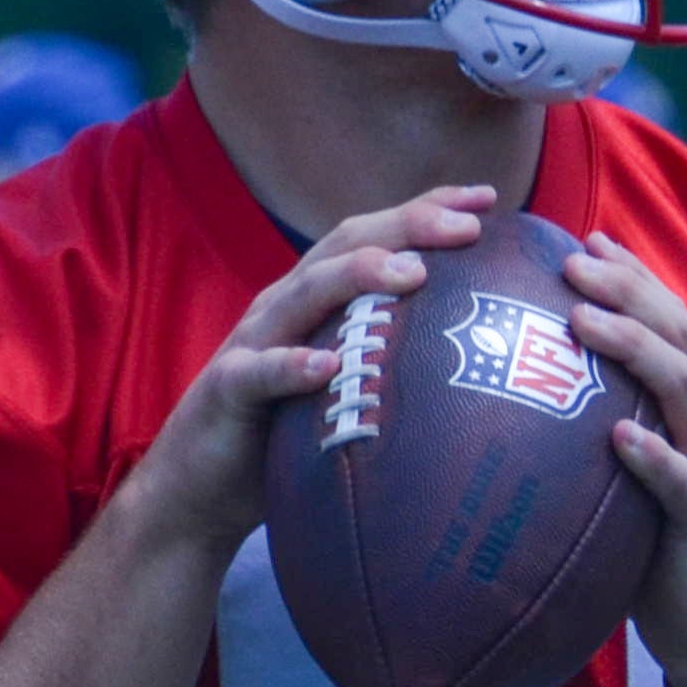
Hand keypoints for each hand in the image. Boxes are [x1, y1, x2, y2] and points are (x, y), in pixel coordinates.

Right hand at [109, 190, 494, 571]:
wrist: (199, 488)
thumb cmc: (287, 436)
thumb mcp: (348, 388)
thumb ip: (395, 363)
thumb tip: (486, 368)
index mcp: (318, 300)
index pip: (375, 237)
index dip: (426, 210)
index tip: (487, 199)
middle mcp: (286, 306)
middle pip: (346, 246)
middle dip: (407, 226)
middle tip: (467, 226)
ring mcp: (253, 343)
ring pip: (305, 294)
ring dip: (357, 278)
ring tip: (412, 273)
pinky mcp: (227, 390)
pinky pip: (259, 373)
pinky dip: (290, 365)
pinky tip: (325, 366)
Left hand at [559, 232, 686, 686]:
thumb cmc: (656, 546)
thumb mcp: (628, 474)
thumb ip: (598, 428)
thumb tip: (523, 391)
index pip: (670, 322)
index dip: (634, 275)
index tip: (585, 237)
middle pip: (680, 336)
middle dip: (629, 290)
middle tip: (572, 260)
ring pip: (685, 391)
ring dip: (635, 348)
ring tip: (583, 320)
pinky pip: (682, 485)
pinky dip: (653, 457)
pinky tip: (618, 437)